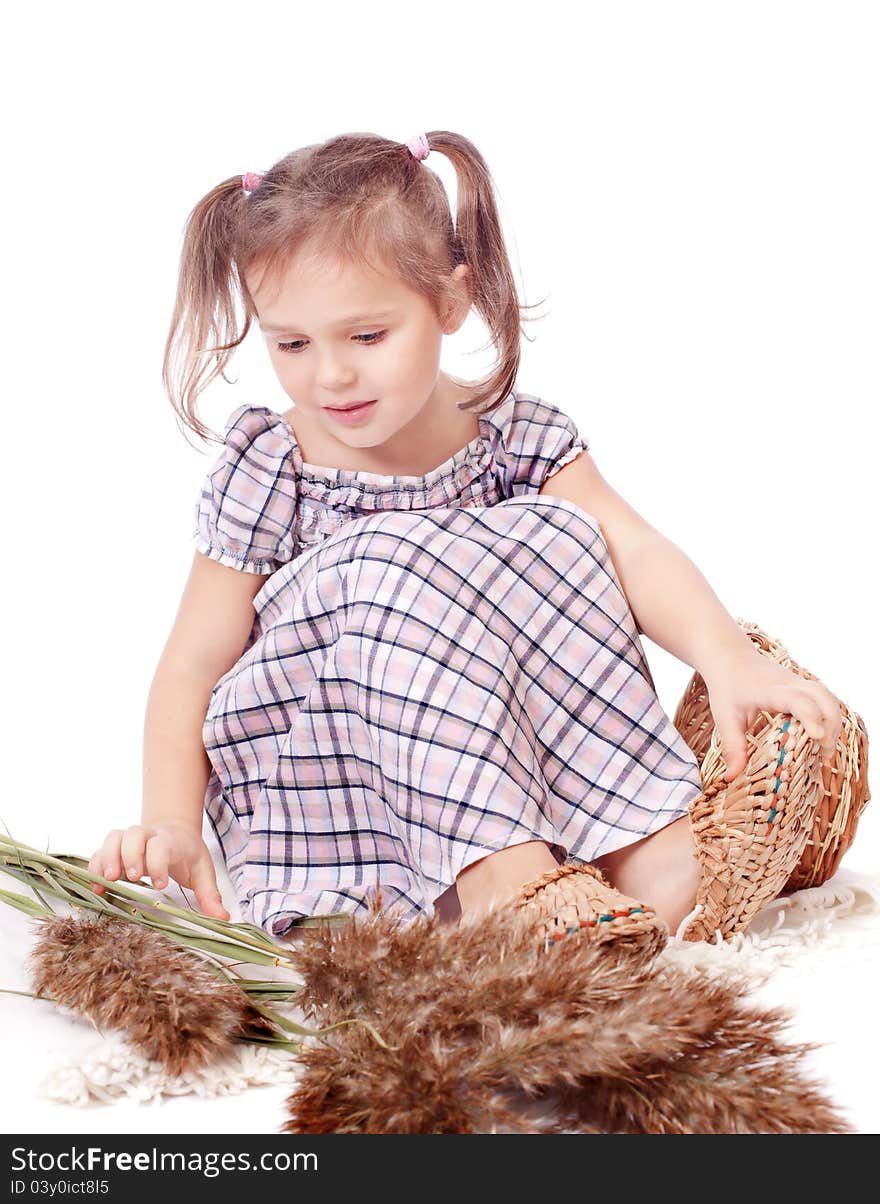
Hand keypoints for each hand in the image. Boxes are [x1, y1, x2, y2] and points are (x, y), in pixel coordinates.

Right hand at [87, 822, 230, 920]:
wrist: (175, 830)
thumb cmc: (188, 853)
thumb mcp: (203, 871)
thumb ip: (210, 895)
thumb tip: (222, 919)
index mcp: (171, 840)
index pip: (162, 845)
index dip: (159, 862)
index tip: (161, 885)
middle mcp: (148, 835)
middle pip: (134, 835)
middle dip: (131, 855)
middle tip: (132, 878)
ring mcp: (129, 839)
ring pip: (114, 838)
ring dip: (108, 858)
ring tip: (107, 881)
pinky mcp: (115, 848)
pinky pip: (100, 850)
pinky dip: (95, 866)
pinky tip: (96, 886)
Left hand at [701, 646, 842, 782]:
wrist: (730, 658)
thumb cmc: (727, 688)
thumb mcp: (725, 718)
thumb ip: (732, 747)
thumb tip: (733, 778)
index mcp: (770, 690)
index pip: (797, 700)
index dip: (810, 717)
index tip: (818, 738)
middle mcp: (790, 683)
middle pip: (823, 698)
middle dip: (831, 725)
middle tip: (825, 754)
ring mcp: (799, 682)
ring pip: (828, 697)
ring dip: (833, 722)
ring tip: (826, 749)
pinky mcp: (803, 685)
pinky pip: (825, 698)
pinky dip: (829, 716)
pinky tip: (822, 737)